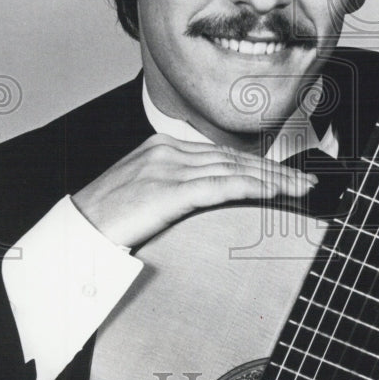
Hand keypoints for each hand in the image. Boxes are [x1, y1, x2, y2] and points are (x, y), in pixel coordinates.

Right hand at [72, 133, 316, 249]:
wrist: (75, 232)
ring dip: (273, 180)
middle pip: (233, 158)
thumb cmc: (103, 220)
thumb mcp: (139, 192)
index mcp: (161, 147)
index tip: (279, 176)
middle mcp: (168, 150)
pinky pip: (222, 186)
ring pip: (234, 169)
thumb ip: (169, 187)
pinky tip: (274, 193)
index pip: (220, 154)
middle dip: (272, 170)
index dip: (254, 165)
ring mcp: (169, 167)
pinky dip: (253, 187)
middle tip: (303, 182)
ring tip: (299, 190)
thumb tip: (198, 198)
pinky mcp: (170, 190)